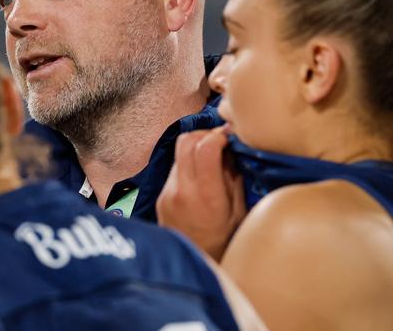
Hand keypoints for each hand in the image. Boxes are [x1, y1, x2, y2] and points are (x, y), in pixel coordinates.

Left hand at [156, 126, 245, 260]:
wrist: (194, 266)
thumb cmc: (224, 244)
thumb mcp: (240, 213)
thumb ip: (235, 179)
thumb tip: (232, 148)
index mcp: (205, 196)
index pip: (205, 148)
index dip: (218, 135)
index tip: (230, 136)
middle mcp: (181, 191)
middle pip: (186, 142)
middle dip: (205, 134)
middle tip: (220, 141)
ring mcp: (167, 193)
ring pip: (178, 153)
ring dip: (195, 148)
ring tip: (212, 158)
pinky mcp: (161, 197)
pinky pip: (174, 169)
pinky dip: (188, 164)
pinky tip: (202, 175)